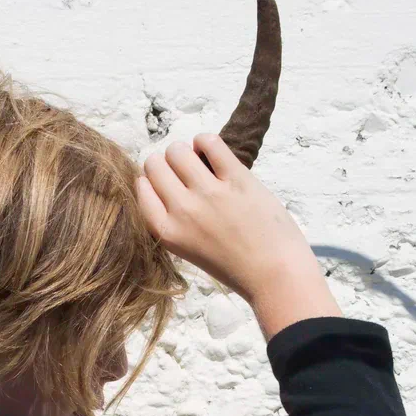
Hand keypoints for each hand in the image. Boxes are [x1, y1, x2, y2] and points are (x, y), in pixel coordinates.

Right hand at [137, 133, 323, 305]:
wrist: (273, 273)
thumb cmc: (234, 267)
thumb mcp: (189, 250)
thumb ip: (174, 220)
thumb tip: (170, 182)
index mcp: (167, 231)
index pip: (141, 188)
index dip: (151, 181)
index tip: (165, 184)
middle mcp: (182, 210)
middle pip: (154, 165)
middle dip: (165, 164)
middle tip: (183, 174)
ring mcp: (209, 193)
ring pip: (178, 151)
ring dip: (185, 152)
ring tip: (199, 162)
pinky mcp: (236, 178)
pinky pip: (210, 143)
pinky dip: (206, 142)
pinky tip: (212, 152)